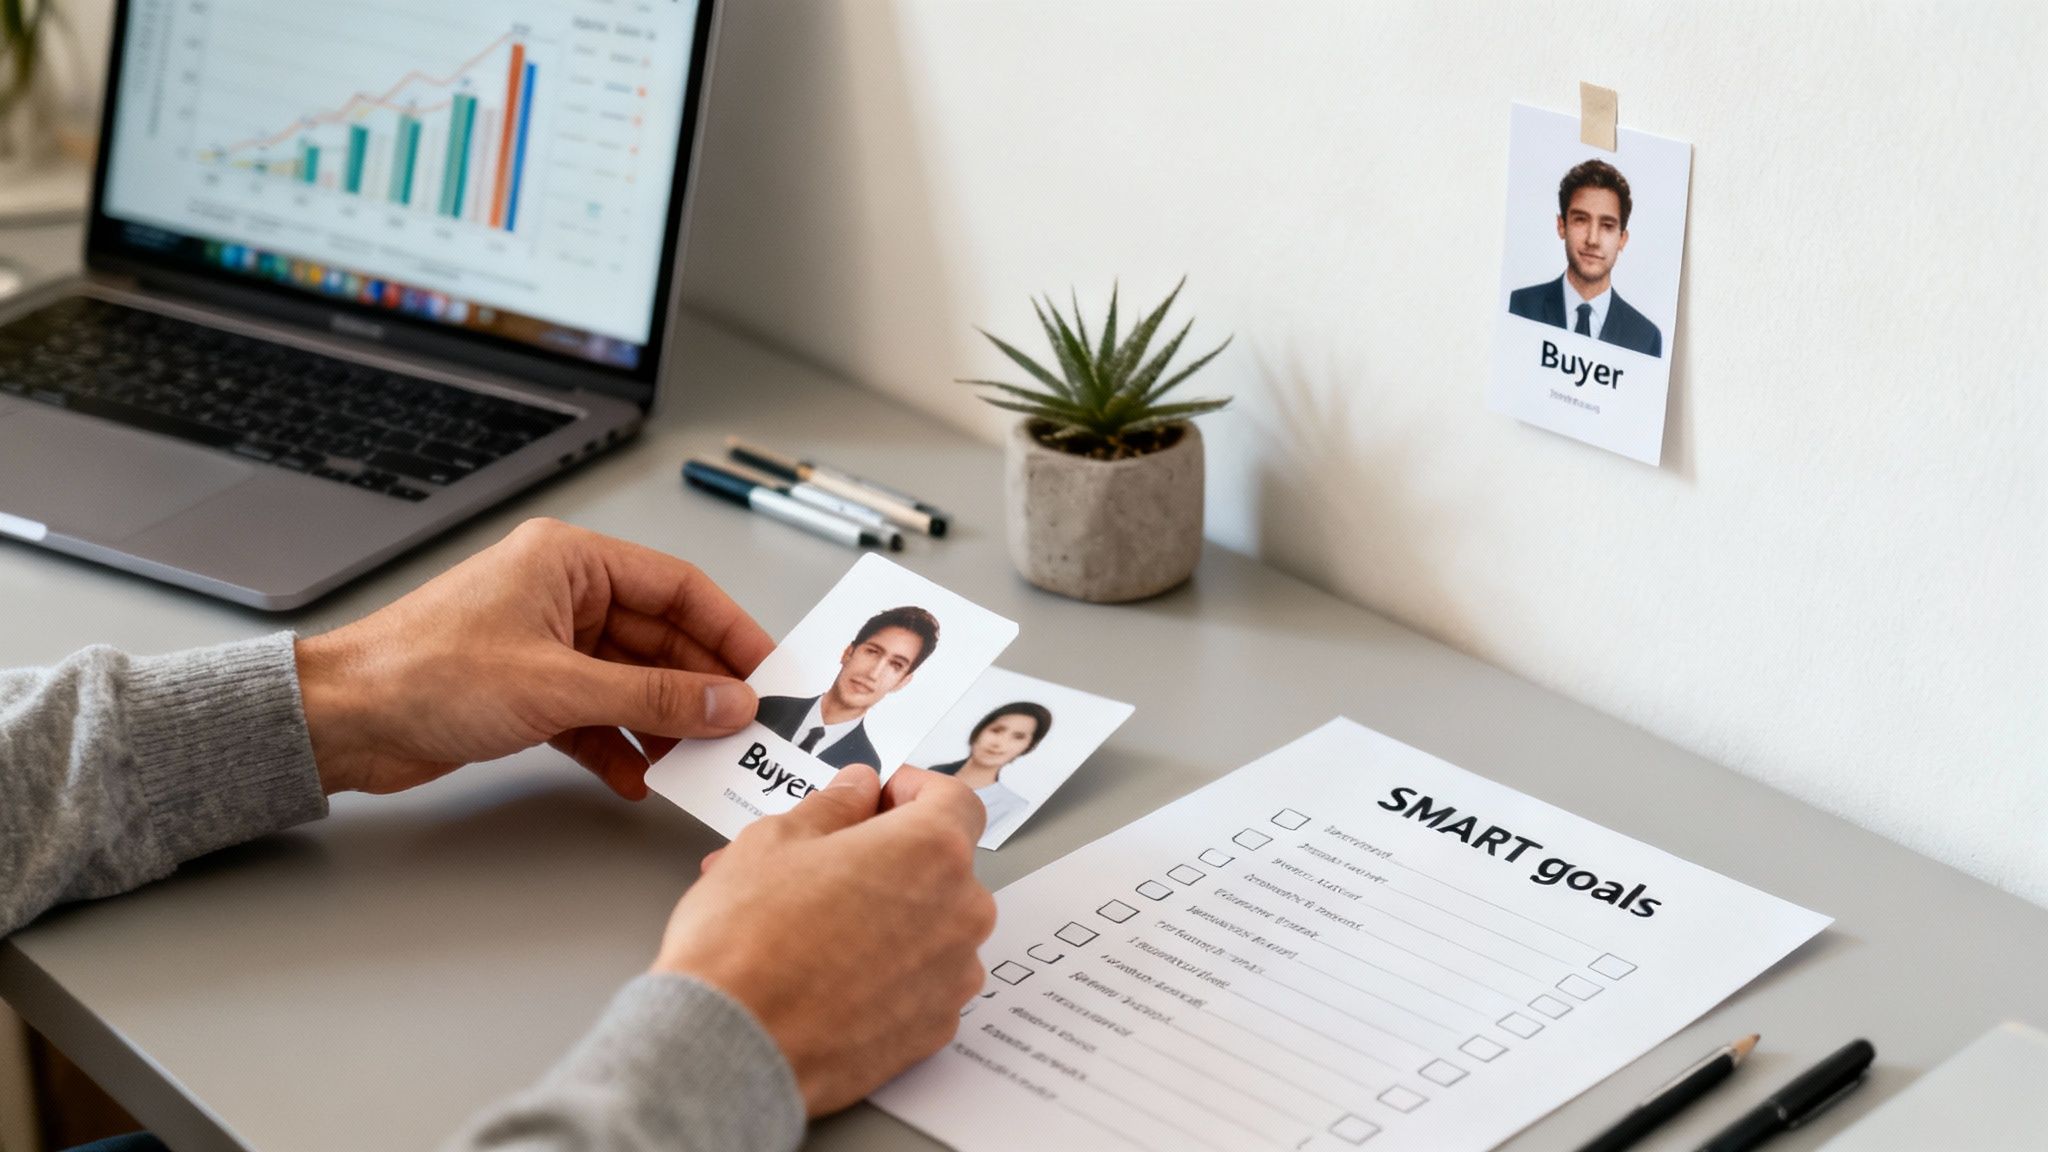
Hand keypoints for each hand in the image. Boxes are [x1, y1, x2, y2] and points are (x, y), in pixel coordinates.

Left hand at [295, 518, 774, 797]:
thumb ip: (653, 696)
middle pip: (660, 640)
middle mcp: (563, 596)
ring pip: (632, 682)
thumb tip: (726, 702)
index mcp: (570, 563)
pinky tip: (638, 777)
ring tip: (699, 761)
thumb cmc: (423, 674)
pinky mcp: (528, 692)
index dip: (729, 630)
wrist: (342, 721)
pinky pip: (597, 716)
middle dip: (700, 688)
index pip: (678, 588)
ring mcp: (546, 645)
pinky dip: (620, 745)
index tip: (767, 672)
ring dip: (663, 723)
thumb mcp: (558, 686)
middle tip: (743, 729)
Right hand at [655, 765, 995, 1114]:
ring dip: (886, 915)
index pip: (954, 800)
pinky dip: (887, 969)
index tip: (877, 799)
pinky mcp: (933, 1030)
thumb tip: (856, 791)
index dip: (911, 791)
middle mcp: (960, 914)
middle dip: (888, 857)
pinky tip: (829, 973)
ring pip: (930, 926)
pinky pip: (921, 981)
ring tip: (811, 922)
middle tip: (824, 864)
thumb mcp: (776, 840)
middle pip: (940, 866)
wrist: (731, 1045)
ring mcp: (952, 978)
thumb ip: (833, 806)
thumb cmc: (746, 941)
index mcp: (932, 852)